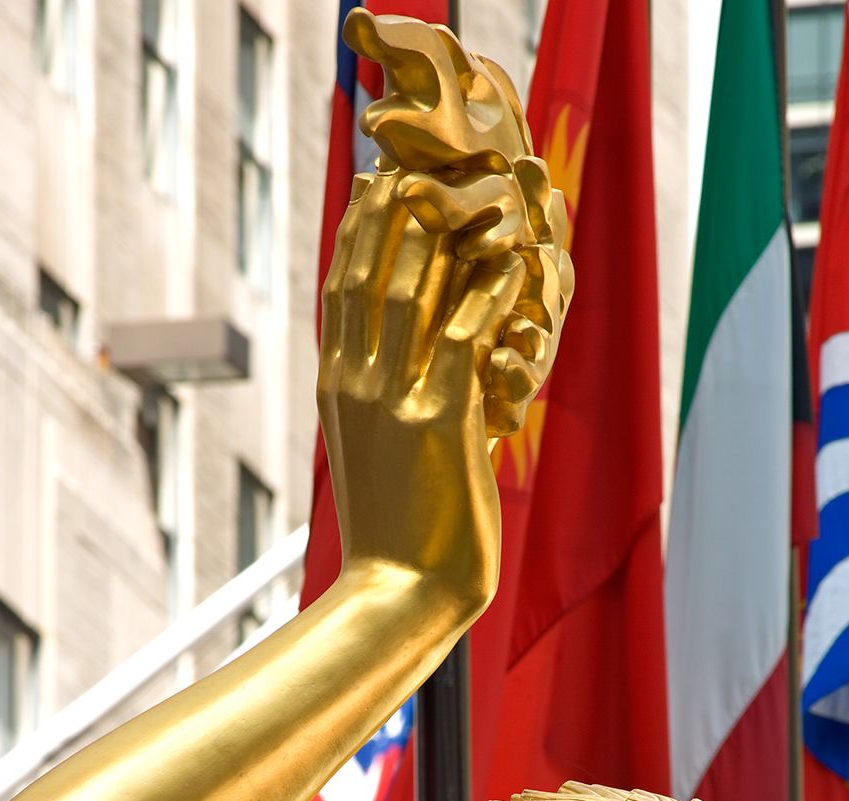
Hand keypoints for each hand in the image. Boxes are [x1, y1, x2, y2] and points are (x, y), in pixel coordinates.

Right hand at [318, 11, 572, 613]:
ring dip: (444, 232)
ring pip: (411, 289)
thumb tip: (434, 365)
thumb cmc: (400, 534)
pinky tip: (508, 257)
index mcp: (340, 388)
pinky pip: (461, 335)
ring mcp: (394, 400)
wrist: (397, 595)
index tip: (384, 180)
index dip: (364, 226)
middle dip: (396, 207)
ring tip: (472, 187)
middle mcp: (357, 383)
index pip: (345, 287)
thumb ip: (398, 400)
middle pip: (370, 270)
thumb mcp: (385, 456)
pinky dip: (486, 291)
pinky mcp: (438, 422)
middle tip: (426, 156)